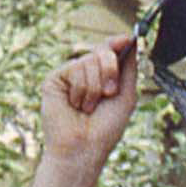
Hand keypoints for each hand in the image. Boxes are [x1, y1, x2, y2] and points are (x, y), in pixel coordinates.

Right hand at [40, 34, 139, 174]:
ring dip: (95, 87)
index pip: (108, 51)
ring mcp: (69, 76)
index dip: (116, 43)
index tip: (126, 39)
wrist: (84, 148)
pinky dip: (81, 89)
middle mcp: (85, 75)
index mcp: (101, 77)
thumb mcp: (126, 95)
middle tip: (109, 93)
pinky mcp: (54, 80)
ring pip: (88, 60)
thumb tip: (131, 38)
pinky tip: (75, 105)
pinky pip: (74, 68)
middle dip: (110, 70)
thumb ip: (129, 68)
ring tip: (88, 108)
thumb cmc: (105, 128)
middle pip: (102, 51)